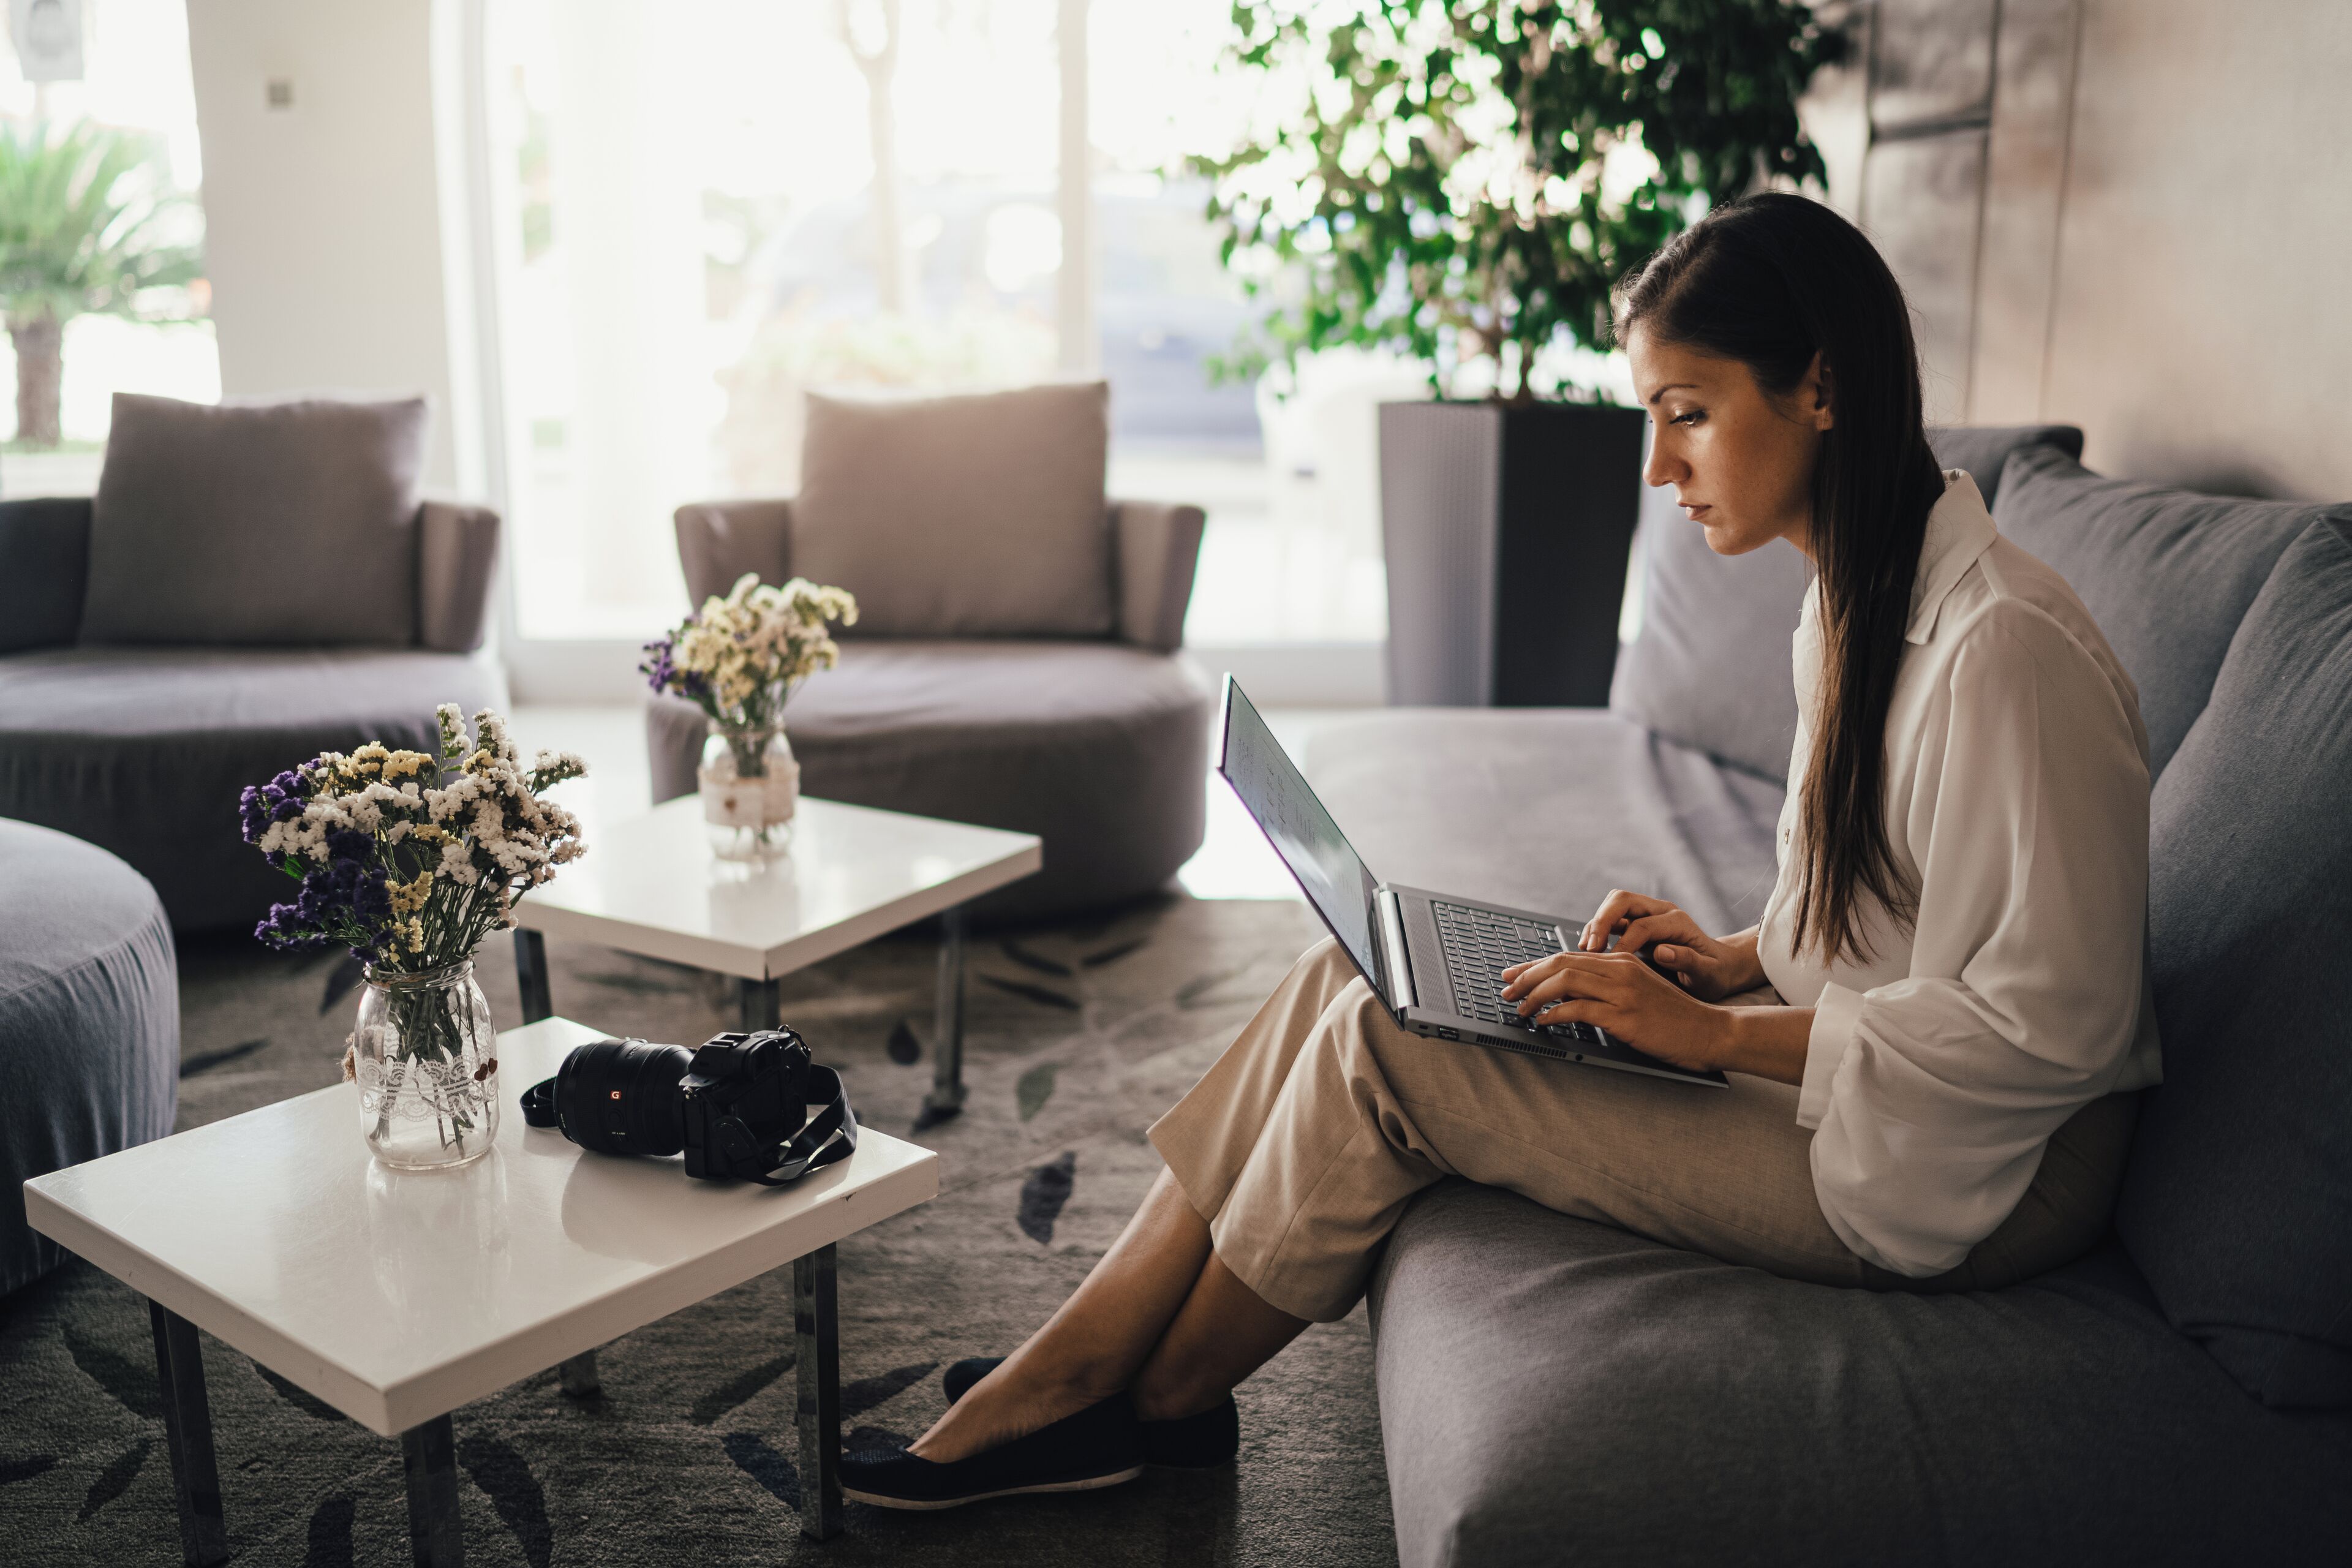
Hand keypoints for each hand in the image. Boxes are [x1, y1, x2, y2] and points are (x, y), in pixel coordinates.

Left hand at [1497, 949, 1733, 1072]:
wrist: (1709, 1032)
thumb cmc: (1673, 1017)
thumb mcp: (1639, 990)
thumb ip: (1608, 984)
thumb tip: (1569, 991)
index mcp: (1621, 961)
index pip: (1567, 956)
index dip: (1534, 965)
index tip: (1512, 975)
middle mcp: (1619, 969)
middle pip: (1559, 964)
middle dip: (1526, 977)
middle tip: (1505, 990)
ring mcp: (1622, 992)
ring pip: (1564, 982)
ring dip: (1534, 995)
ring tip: (1519, 1008)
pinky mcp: (1624, 1016)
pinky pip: (1577, 1009)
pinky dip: (1553, 1015)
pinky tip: (1542, 1022)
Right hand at [1575, 889, 1760, 1001]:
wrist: (1721, 968)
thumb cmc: (1715, 974)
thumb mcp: (1709, 975)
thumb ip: (1689, 962)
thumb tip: (1663, 952)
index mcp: (1678, 922)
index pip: (1642, 925)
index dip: (1624, 943)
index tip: (1612, 964)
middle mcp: (1660, 912)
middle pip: (1622, 900)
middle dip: (1602, 921)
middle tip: (1589, 948)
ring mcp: (1648, 915)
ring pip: (1613, 905)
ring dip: (1596, 924)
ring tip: (1584, 949)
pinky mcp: (1637, 925)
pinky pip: (1611, 919)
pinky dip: (1597, 930)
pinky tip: (1589, 950)